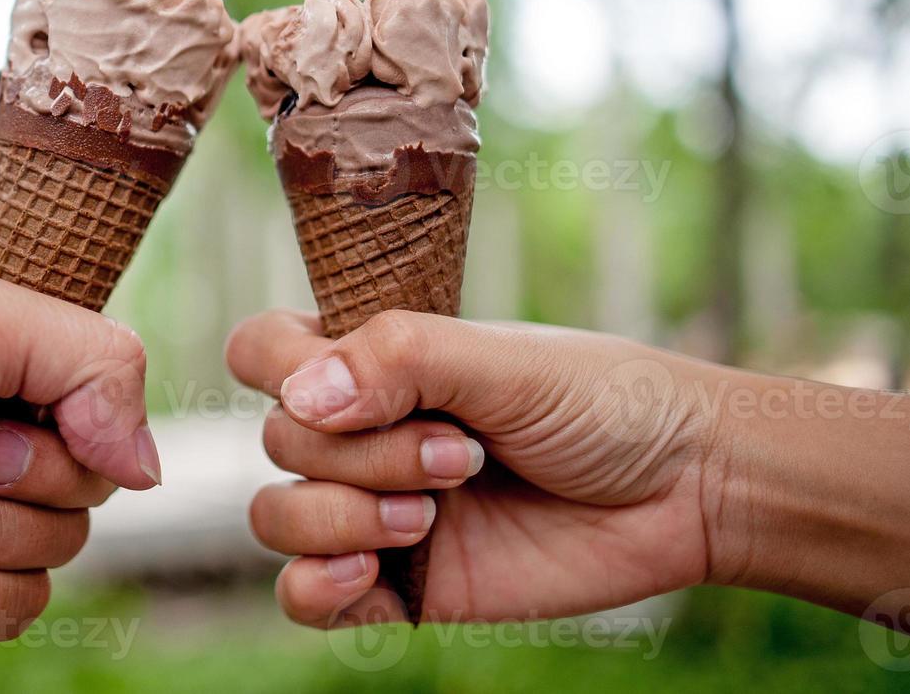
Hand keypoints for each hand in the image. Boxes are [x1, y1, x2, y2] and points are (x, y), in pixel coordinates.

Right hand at [227, 310, 734, 627]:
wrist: (686, 492)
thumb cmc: (604, 402)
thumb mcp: (503, 361)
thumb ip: (399, 360)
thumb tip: (299, 399)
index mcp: (375, 361)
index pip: (263, 351)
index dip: (280, 368)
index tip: (354, 385)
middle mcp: (364, 432)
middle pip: (276, 440)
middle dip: (362, 453)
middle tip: (460, 454)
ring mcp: (376, 508)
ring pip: (277, 517)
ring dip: (342, 518)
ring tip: (433, 514)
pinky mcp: (399, 584)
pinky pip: (304, 597)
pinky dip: (317, 588)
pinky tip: (373, 574)